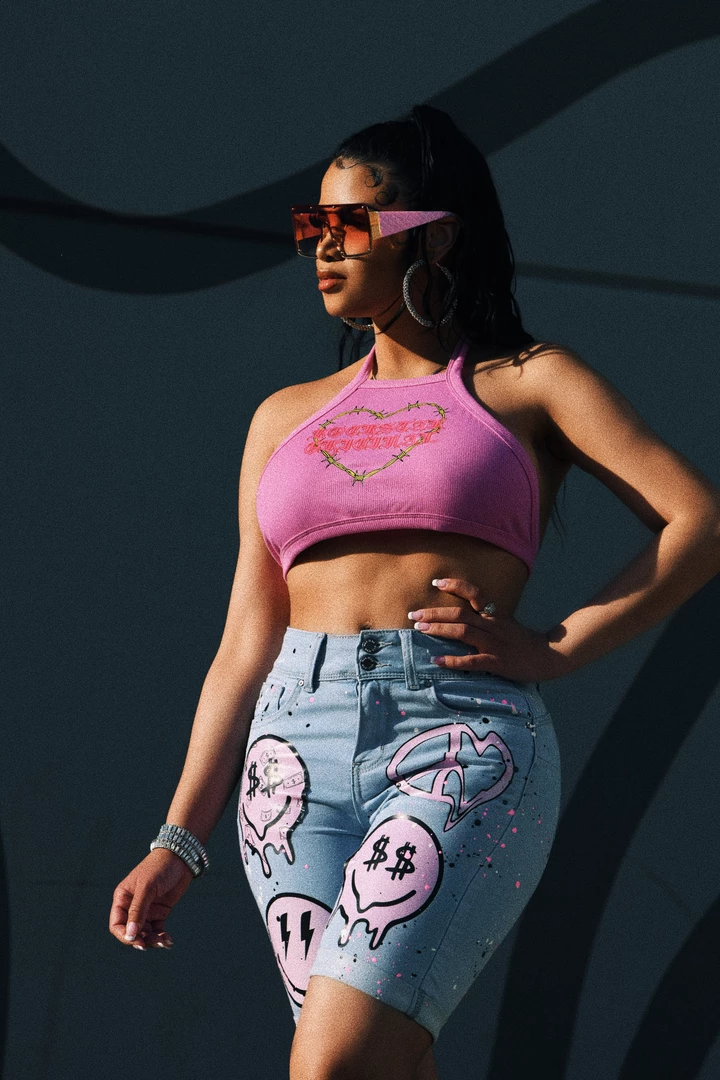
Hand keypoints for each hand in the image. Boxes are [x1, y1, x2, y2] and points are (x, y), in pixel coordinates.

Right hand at [109, 847, 194, 951]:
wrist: (180, 857)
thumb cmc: (159, 867)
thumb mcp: (147, 888)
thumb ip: (138, 910)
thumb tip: (130, 935)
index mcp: (123, 898)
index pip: (117, 924)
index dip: (124, 935)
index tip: (137, 940)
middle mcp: (132, 906)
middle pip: (131, 932)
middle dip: (141, 940)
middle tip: (152, 943)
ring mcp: (147, 910)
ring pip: (145, 933)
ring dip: (152, 940)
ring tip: (164, 941)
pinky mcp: (160, 912)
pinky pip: (157, 930)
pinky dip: (161, 936)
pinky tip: (168, 940)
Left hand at [408, 577, 569, 682]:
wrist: (550, 655)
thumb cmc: (524, 641)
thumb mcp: (506, 623)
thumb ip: (487, 619)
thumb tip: (463, 618)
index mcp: (495, 615)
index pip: (474, 593)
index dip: (455, 586)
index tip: (436, 583)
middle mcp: (492, 626)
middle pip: (460, 613)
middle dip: (434, 613)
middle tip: (414, 614)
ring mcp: (494, 643)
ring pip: (462, 632)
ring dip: (438, 630)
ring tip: (420, 629)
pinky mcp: (497, 662)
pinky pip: (471, 661)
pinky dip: (452, 660)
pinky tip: (437, 660)